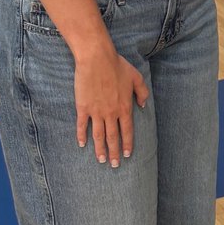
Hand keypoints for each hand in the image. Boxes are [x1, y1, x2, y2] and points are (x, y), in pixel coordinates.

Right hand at [74, 45, 149, 166]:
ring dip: (100, 149)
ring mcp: (96, 111)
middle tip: (115, 165)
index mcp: (125, 107)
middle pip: (113, 137)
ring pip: (98, 135)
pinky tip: (82, 144)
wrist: (97, 59)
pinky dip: (81, 136)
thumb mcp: (137, 78)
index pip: (127, 131)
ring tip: (101, 160)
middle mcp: (111, 113)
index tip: (127, 155)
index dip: (127, 144)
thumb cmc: (117, 66)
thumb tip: (142, 105)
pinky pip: (81, 125)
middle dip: (115, 152)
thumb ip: (142, 93)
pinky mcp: (83, 107)